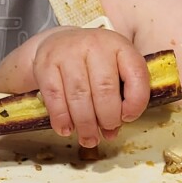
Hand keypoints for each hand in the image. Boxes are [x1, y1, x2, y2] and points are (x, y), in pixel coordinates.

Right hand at [32, 27, 150, 147]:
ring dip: (85, 124)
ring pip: (79, 95)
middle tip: (105, 133)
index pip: (136, 74)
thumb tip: (112, 132)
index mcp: (119, 46)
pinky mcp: (46, 64)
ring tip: (88, 139)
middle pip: (104, 89)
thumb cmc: (92, 63)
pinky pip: (55, 96)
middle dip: (107, 119)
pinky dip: (61, 118)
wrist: (57, 43)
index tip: (127, 118)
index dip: (136, 102)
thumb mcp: (113, 69)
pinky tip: (66, 129)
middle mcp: (95, 45)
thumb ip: (119, 97)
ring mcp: (68, 52)